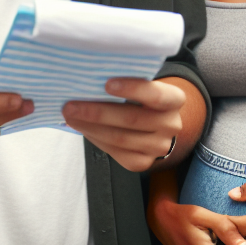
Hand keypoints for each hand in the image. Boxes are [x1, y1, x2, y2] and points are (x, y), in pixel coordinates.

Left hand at [63, 78, 185, 171]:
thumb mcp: (143, 86)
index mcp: (175, 100)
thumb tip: (91, 80)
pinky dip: (95, 139)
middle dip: (97, 112)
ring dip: (90, 127)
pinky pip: (115, 152)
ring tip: (70, 117)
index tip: (107, 83)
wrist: (155, 126)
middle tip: (70, 105)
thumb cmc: (142, 99)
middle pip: (132, 119)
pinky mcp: (143, 163)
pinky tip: (83, 129)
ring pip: (120, 138)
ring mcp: (159, 147)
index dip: (132, 89)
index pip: (156, 95)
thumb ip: (127, 82)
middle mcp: (171, 125)